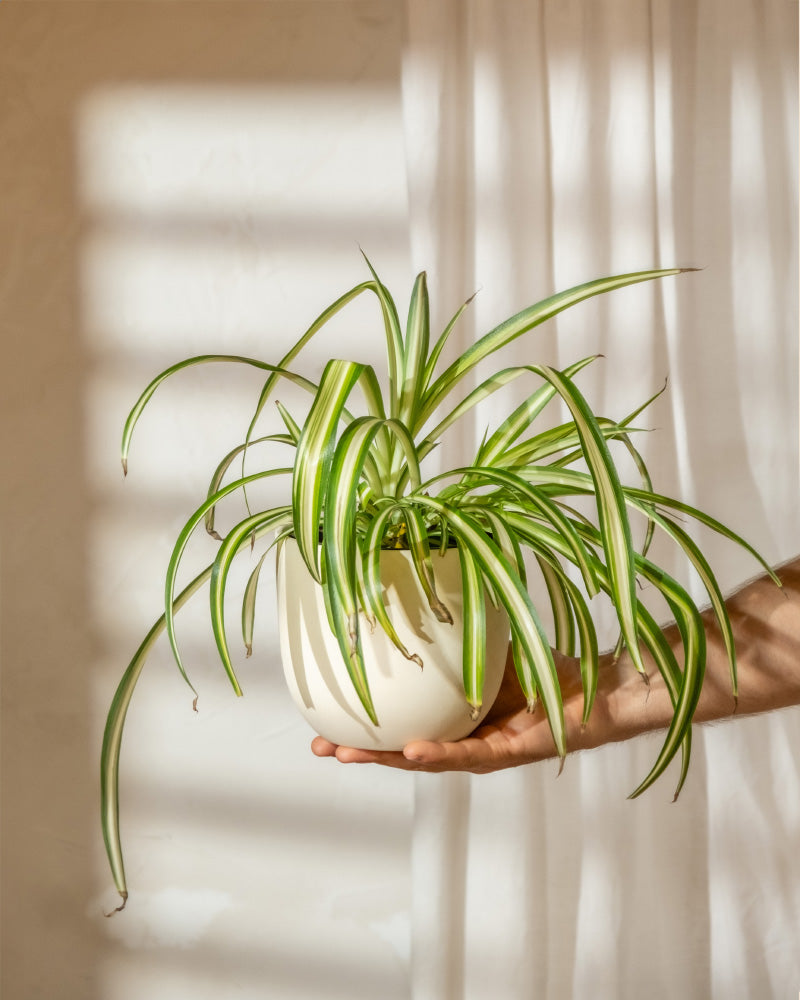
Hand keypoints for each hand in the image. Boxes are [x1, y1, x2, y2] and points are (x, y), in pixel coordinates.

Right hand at [310, 647, 618, 772]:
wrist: (600, 685)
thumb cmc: (548, 668)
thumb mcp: (490, 643)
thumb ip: (458, 628)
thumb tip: (419, 585)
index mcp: (456, 717)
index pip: (403, 723)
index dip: (365, 724)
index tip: (324, 717)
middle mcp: (466, 739)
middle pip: (403, 750)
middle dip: (361, 749)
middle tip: (321, 744)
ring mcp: (486, 750)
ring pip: (427, 760)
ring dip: (386, 758)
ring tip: (349, 752)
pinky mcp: (511, 751)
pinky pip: (469, 753)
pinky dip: (439, 752)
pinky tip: (409, 749)